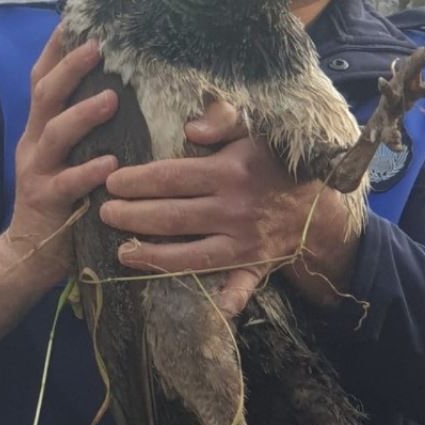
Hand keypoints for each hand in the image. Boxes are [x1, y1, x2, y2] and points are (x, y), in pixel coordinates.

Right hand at [6, 27, 118, 280]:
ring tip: (112, 98)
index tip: (74, 18)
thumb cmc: (61, 199)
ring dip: (83, 114)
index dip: (55, 49)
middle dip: (69, 68)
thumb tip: (119, 89)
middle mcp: (34, 143)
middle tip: (97, 47)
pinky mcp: (46, 202)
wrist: (24, 255)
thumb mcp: (67, 156)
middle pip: (44, 95)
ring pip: (55, 134)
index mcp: (40, 128)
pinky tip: (112, 164)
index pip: (42, 79)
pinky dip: (89, 171)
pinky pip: (68, 184)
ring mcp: (36, 171)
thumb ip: (83, 127)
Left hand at [100, 101, 358, 315]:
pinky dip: (226, 298)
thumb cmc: (276, 159)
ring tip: (121, 252)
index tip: (112, 181)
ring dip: (152, 257)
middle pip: (172, 217)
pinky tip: (204, 306)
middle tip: (104, 213)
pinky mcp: (256, 264)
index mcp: (230, 172)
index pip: (171, 177)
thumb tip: (190, 128)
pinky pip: (239, 286)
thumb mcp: (254, 127)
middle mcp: (234, 210)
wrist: (320, 195)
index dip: (137, 181)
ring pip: (190, 255)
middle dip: (132, 217)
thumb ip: (223, 119)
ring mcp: (245, 242)